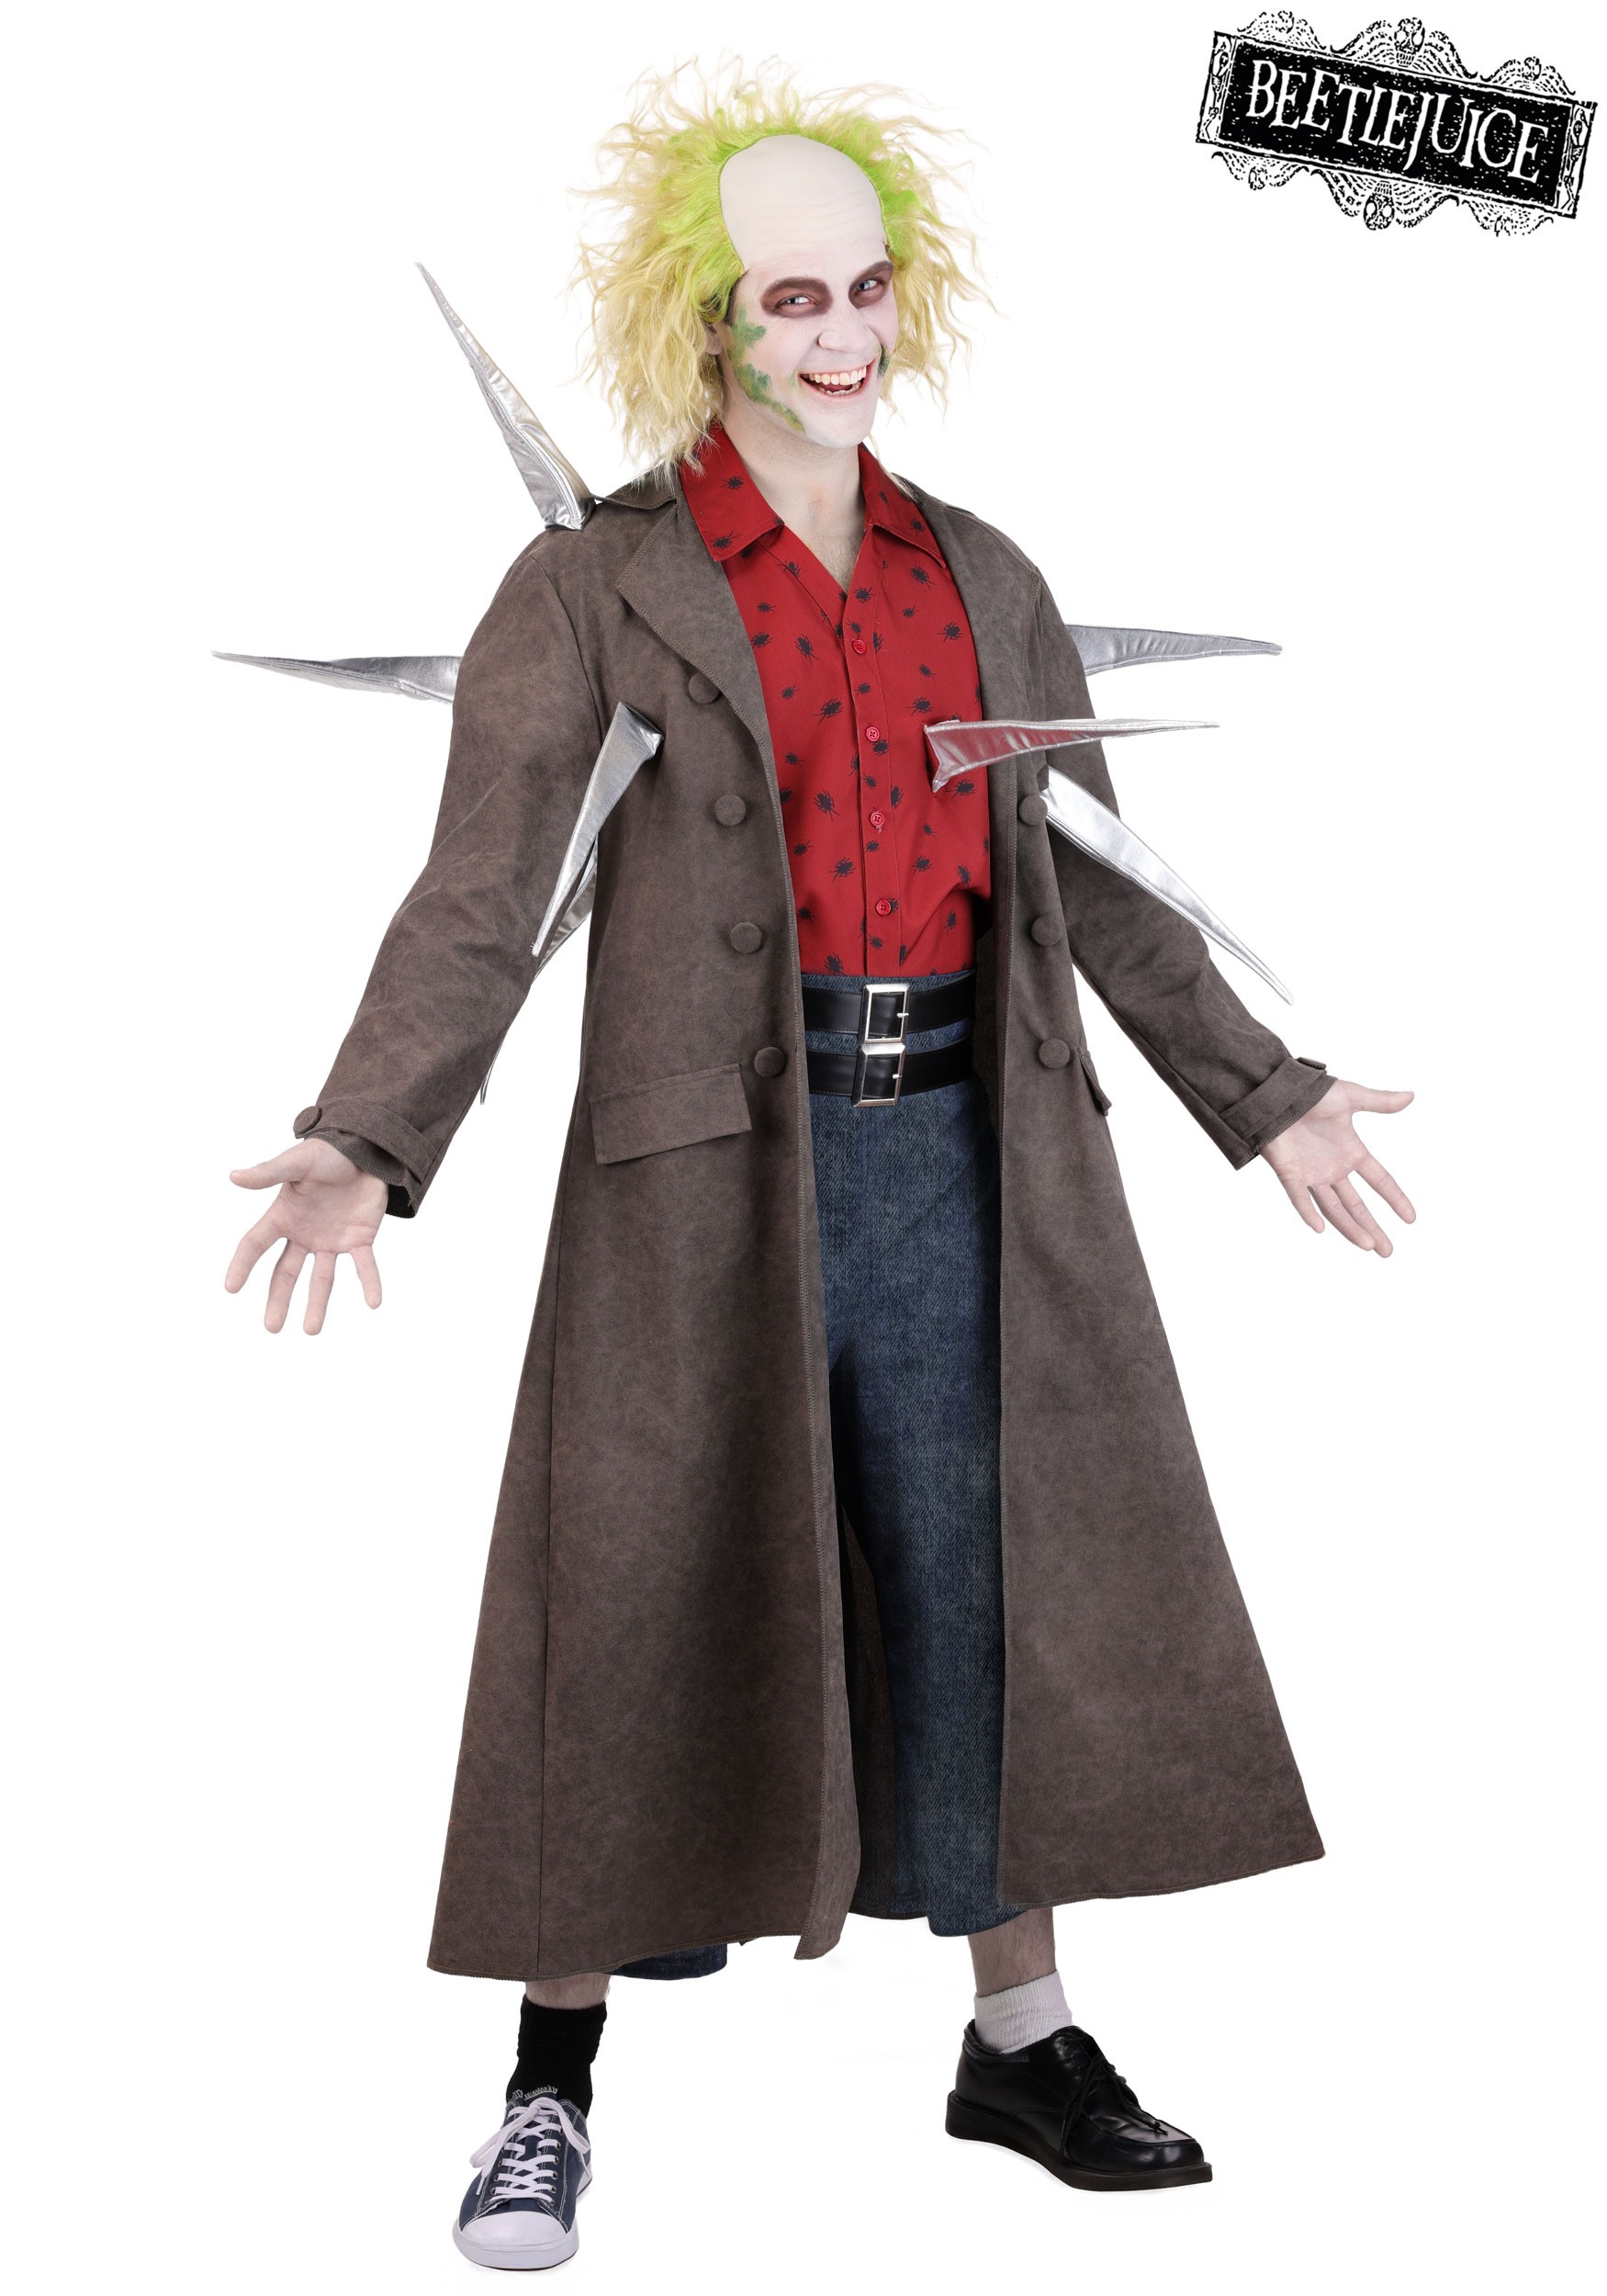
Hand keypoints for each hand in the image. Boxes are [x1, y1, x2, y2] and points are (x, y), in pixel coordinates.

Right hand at [225, 1138, 388, 1332]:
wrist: (366, 1150)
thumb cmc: (327, 1153)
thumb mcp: (297, 1162)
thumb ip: (269, 1172)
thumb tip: (234, 1176)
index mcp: (283, 1216)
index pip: (255, 1244)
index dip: (242, 1265)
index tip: (231, 1288)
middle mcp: (303, 1234)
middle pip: (286, 1273)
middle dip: (278, 1299)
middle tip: (272, 1327)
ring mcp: (331, 1240)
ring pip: (322, 1279)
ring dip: (317, 1304)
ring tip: (311, 1331)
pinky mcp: (359, 1240)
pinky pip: (365, 1266)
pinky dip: (370, 1283)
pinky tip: (374, 1302)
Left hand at [1260, 1079, 1414, 1255]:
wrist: (1277, 1091)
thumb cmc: (1311, 1092)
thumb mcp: (1351, 1097)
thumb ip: (1380, 1102)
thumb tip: (1411, 1096)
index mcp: (1351, 1151)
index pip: (1379, 1180)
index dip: (1395, 1198)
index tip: (1411, 1219)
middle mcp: (1333, 1168)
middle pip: (1357, 1205)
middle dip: (1373, 1228)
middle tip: (1387, 1251)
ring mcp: (1312, 1173)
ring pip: (1333, 1208)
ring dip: (1350, 1228)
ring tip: (1368, 1246)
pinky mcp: (1290, 1173)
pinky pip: (1299, 1198)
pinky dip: (1309, 1213)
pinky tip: (1321, 1229)